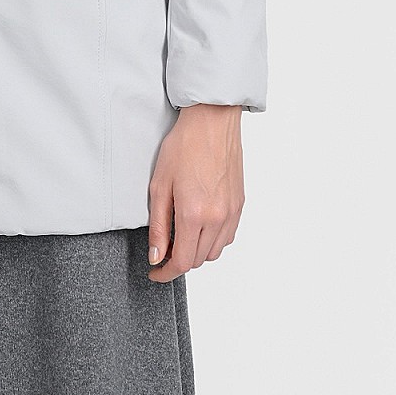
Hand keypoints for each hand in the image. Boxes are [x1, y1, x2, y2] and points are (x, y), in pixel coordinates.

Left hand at [146, 104, 244, 281]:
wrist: (212, 121)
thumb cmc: (183, 147)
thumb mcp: (159, 187)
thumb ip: (158, 226)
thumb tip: (157, 255)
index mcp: (194, 215)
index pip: (182, 261)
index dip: (166, 273)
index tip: (155, 272)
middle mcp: (218, 218)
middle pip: (199, 260)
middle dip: (179, 262)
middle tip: (162, 251)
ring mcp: (232, 212)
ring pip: (215, 252)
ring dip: (197, 253)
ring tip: (180, 238)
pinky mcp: (240, 204)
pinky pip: (228, 236)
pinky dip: (213, 241)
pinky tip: (199, 227)